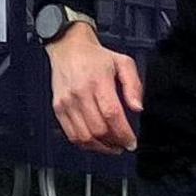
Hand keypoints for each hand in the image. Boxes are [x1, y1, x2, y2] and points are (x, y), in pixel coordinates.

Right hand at [48, 27, 142, 152]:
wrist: (68, 48)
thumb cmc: (96, 56)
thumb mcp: (123, 63)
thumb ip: (134, 85)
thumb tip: (137, 107)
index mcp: (98, 81)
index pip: (111, 114)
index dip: (123, 133)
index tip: (131, 142)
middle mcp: (80, 93)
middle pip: (98, 129)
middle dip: (114, 142)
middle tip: (123, 144)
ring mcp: (66, 102)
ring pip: (84, 136)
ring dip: (100, 147)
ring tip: (112, 146)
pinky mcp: (58, 108)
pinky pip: (71, 134)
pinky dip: (85, 144)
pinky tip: (96, 142)